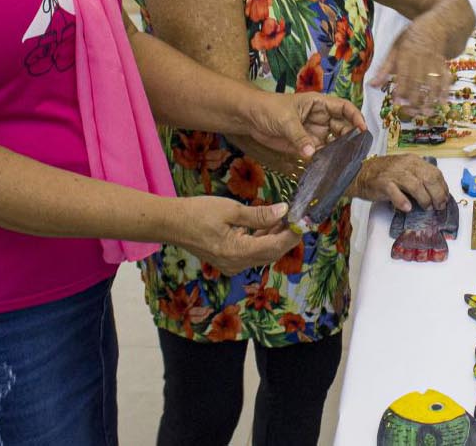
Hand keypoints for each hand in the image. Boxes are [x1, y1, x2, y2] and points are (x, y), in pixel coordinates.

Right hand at [176, 196, 299, 275]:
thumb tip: (284, 211)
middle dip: (286, 237)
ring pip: (262, 254)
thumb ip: (259, 214)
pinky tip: (267, 225)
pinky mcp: (228, 261)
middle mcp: (237, 264)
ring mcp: (232, 265)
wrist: (171, 224)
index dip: (292, 235)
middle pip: (271, 254)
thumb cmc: (198, 213)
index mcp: (238, 252)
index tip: (304, 221)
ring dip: (275, 238)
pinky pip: (252, 253)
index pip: (275, 246)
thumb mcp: (231, 209)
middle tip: (297, 218)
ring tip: (284, 218)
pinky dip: (262, 240)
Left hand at [242, 91, 367, 163]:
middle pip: (342, 127)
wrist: (250, 118)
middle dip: (350, 138)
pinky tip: (331, 166)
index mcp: (319, 104)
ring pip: (334, 141)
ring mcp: (314, 132)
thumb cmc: (268, 108)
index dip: (355, 117)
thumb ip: (299, 136)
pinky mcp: (306, 145)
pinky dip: (326, 159)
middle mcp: (320, 118)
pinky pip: (321, 152)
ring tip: (346, 161)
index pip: (344, 107)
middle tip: (356, 151)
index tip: (362, 129)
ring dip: (340, 150)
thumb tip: (311, 152)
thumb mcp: (285, 120)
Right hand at [352, 155, 450, 211]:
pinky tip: (407, 208)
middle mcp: (405, 165)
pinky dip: (403, 201)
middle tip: (438, 206)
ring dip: (424, 199)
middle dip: (437, 195)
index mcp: (413, 161)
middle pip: (428, 178)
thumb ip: (419, 177)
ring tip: (426, 208)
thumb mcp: (404, 170)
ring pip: (416, 186)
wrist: (360, 173)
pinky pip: (395, 193)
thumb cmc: (384, 174)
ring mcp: (394, 173)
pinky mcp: (383, 183)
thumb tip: (437, 192)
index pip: (435, 172)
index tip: (445, 199)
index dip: (443, 187)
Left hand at [369, 24, 451, 116]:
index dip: (401, 88)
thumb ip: (384, 68)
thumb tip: (372, 85)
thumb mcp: (395, 48)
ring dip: (430, 98)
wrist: (438, 23)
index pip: (403, 73)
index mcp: (406, 53)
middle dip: (414, 97)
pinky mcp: (444, 64)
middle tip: (410, 112)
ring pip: (433, 82)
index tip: (397, 102)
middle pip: (418, 80)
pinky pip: (445, 79)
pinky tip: (442, 102)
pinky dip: (445, 91)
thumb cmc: (412, 37)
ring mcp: (435, 61)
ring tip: (426, 112)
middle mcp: (422, 57)